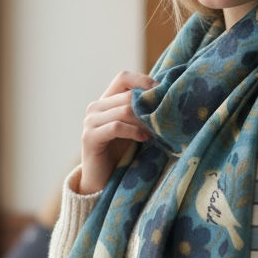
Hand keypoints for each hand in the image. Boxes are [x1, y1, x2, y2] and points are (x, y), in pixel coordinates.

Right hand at [79, 70, 156, 194]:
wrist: (103, 179)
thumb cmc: (122, 152)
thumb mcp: (134, 126)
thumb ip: (142, 111)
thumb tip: (168, 96)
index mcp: (106, 100)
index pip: (123, 77)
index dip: (142, 80)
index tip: (161, 91)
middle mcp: (95, 107)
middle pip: (127, 95)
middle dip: (148, 107)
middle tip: (163, 118)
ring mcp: (90, 122)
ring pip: (123, 110)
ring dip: (143, 121)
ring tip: (154, 132)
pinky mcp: (89, 137)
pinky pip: (116, 127)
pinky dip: (133, 131)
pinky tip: (144, 138)